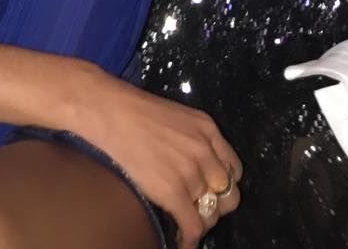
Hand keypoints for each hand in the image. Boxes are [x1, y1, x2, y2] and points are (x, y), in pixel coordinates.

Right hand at [68, 67, 241, 247]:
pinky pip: (193, 226)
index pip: (233, 169)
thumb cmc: (136, 112)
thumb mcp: (179, 118)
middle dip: (216, 206)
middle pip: (228, 193)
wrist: (113, 113)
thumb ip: (194, 140)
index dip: (223, 185)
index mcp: (208, 130)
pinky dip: (189, 238)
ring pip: (210, 213)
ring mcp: (191, 172)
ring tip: (185, 223)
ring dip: (199, 221)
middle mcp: (206, 151)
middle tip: (199, 210)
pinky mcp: (174, 191)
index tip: (211, 193)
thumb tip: (194, 165)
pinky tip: (182, 241)